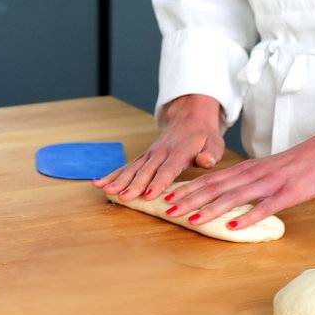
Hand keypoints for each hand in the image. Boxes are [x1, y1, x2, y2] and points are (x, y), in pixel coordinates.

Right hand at [91, 93, 223, 201]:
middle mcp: (161, 152)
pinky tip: (99, 183)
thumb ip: (210, 154)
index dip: (158, 182)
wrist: (189, 117)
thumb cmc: (204, 136)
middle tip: (122, 197)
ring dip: (119, 180)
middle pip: (145, 171)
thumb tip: (205, 161)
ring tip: (107, 191)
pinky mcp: (143, 157)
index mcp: (179, 151)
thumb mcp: (214, 143)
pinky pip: (126, 166)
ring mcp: (149, 154)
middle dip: (133, 185)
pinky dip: (112, 175)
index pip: (168, 169)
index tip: (149, 195)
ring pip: (132, 168)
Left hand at [159, 100, 314, 230]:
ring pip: (234, 197)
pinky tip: (232, 225)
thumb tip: (227, 195)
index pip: (210, 179)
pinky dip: (247, 216)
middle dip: (189, 199)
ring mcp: (269, 183)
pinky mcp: (288, 193)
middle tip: (166, 210)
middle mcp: (252, 174)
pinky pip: (264, 206)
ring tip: (191, 220)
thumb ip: (247, 180)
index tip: (167, 199)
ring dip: (210, 209)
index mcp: (247, 168)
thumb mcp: (267, 170)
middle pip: (215, 187)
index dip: (187, 189)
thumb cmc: (299, 163)